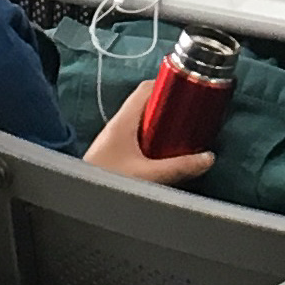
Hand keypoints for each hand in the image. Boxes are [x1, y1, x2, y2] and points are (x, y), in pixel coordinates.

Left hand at [81, 88, 215, 188]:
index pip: (146, 89)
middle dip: (171, 108)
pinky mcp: (114, 153)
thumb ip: (178, 167)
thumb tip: (208, 158)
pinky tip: (167, 154)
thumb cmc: (106, 182)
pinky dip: (155, 140)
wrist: (76, 199)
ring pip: (143, 122)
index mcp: (123, 121)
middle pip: (147, 104)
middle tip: (192, 116)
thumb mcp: (147, 175)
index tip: (189, 90)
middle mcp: (117, 125)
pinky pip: (139, 138)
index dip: (168, 84)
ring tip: (185, 134)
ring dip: (163, 126)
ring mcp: (114, 139)